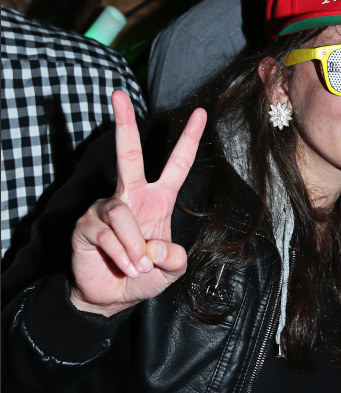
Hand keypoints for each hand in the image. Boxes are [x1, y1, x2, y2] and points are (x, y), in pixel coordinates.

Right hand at [70, 91, 206, 315]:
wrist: (111, 298)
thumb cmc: (144, 277)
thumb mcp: (171, 271)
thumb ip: (174, 259)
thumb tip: (155, 247)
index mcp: (157, 200)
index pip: (177, 165)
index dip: (189, 140)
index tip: (201, 113)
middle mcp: (130, 197)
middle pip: (128, 154)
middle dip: (124, 123)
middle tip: (118, 94)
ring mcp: (105, 208)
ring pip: (123, 215)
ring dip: (135, 246)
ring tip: (140, 267)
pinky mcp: (86, 225)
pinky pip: (108, 234)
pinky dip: (122, 254)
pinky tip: (125, 268)